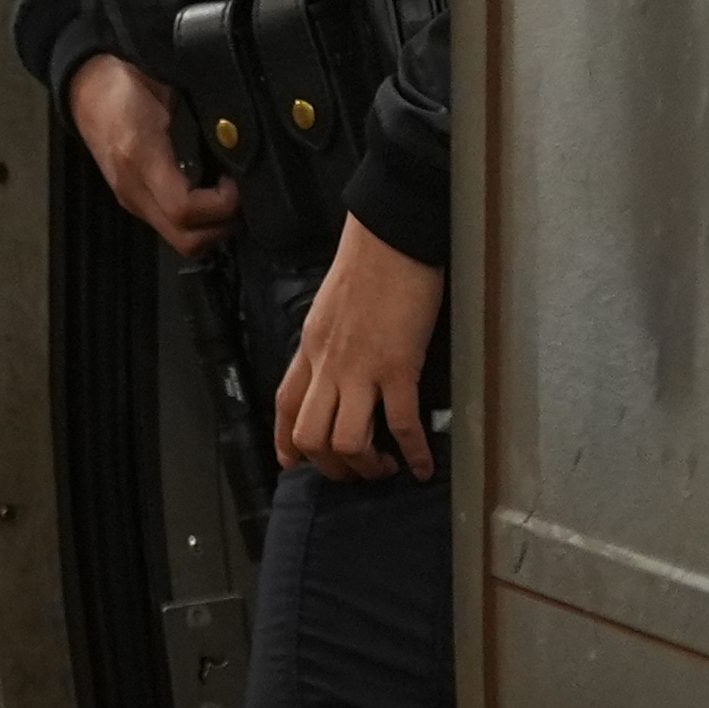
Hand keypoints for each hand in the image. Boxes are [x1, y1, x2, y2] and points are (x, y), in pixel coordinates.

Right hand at [69, 54, 240, 258]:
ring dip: (211, 228)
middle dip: (222, 227)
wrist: (85, 85)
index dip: (221, 204)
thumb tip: (237, 136)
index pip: (184, 209)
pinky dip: (196, 220)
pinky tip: (207, 194)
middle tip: (239, 197)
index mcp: (141, 156)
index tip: (236, 182)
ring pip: (180, 240)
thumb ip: (201, 117)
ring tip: (226, 197)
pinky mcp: (132, 199)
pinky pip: (170, 225)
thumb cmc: (126, 80)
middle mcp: (133, 188)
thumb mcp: (169, 89)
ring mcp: (131, 199)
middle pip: (186, 241)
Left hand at [273, 214, 440, 481]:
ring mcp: (361, 368)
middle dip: (330, 466)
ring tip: (384, 468)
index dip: (286, 442)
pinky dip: (413, 453)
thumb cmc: (368, 263)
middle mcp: (328, 364)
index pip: (286, 404)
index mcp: (311, 347)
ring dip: (365, 465)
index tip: (295, 463)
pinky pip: (401, 423)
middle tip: (354, 471)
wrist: (392, 237)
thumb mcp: (330, 307)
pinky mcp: (398, 366)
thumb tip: (337, 364)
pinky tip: (422, 466)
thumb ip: (329, 340)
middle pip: (310, 435)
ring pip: (346, 440)